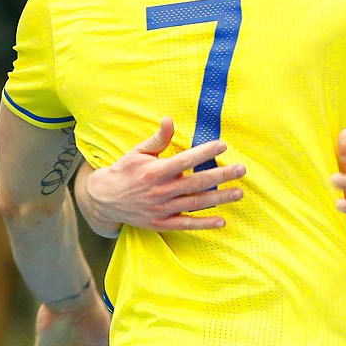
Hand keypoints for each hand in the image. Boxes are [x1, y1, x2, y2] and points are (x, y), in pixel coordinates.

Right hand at [75, 117, 245, 237]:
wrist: (104, 200)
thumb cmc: (124, 171)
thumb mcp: (138, 152)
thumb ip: (158, 139)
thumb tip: (169, 120)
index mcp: (155, 171)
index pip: (185, 160)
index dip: (205, 152)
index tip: (223, 145)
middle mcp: (161, 191)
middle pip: (197, 183)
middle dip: (221, 176)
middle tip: (241, 170)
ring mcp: (162, 209)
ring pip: (196, 204)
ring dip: (219, 199)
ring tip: (239, 192)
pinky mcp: (162, 223)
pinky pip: (187, 225)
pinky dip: (204, 224)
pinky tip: (222, 221)